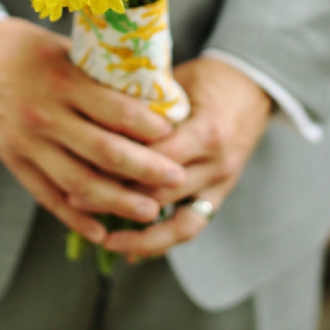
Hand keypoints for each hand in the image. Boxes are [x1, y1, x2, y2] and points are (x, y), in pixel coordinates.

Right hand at [0, 18, 186, 246]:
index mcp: (62, 82)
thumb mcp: (60, 47)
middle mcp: (45, 117)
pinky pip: (48, 197)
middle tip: (176, 178)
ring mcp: (28, 144)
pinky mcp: (13, 162)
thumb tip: (144, 84)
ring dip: (118, 202)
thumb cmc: (18, 46)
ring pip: (79, 183)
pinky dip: (76, 218)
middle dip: (146, 170)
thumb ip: (95, 71)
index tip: (174, 133)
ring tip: (150, 211)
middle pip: (104, 152)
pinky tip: (101, 231)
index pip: (114, 109)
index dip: (148, 126)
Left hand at [99, 57, 271, 259]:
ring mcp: (221, 185)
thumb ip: (146, 103)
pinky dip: (162, 241)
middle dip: (117, 200)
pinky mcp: (220, 196)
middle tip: (76, 200)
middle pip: (162, 193)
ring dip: (142, 236)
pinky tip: (133, 250)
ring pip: (180, 224)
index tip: (82, 163)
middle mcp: (217, 164)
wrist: (252, 88)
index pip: (156, 157)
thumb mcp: (178, 82)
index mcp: (206, 132)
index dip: (118, 164)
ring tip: (107, 243)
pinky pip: (191, 226)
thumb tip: (96, 114)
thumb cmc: (208, 79)